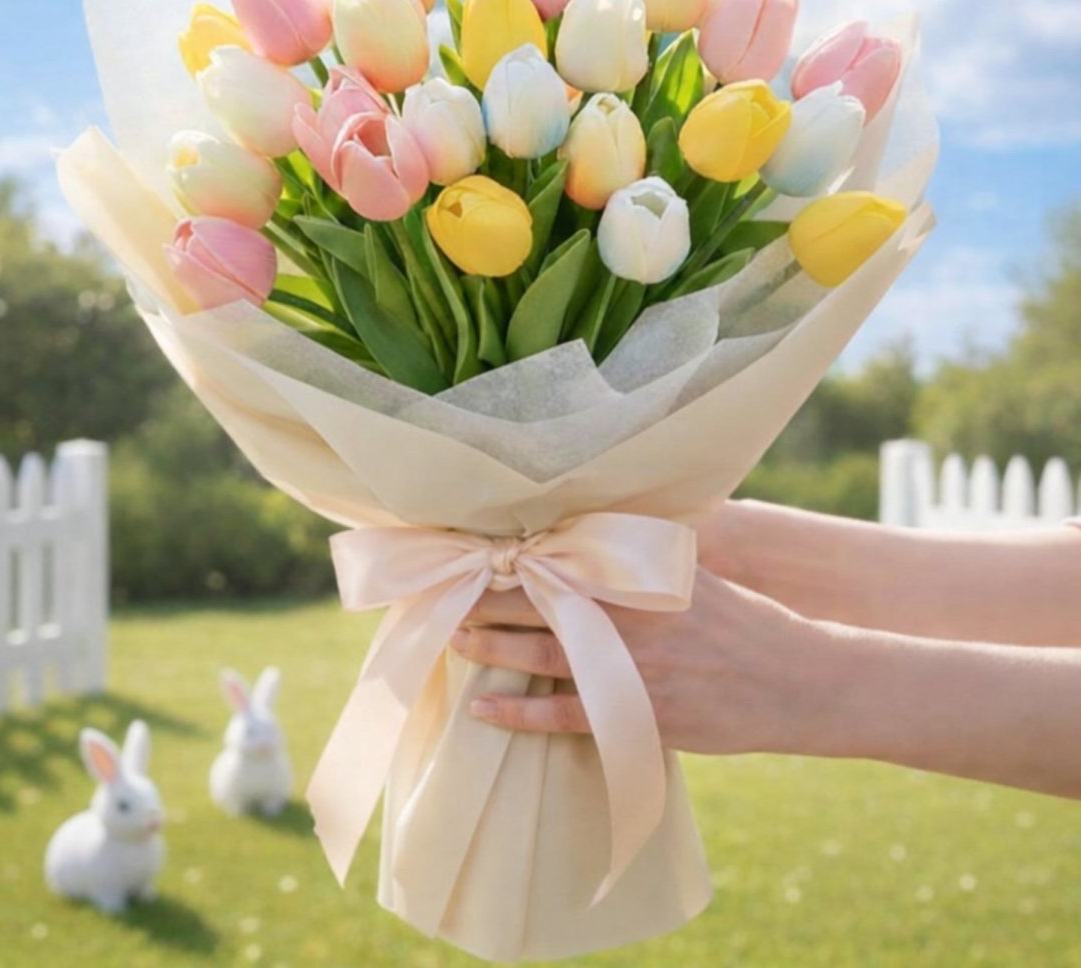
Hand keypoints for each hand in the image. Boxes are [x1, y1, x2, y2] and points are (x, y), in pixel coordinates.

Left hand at [451, 566, 835, 755]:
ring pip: (541, 649)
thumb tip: (596, 526)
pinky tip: (483, 707)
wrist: (797, 681)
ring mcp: (631, 665)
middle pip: (539, 597)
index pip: (559, 553)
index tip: (470, 545)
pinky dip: (518, 709)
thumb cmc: (746, 622)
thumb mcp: (695, 574)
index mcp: (640, 575)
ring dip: (491, 642)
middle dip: (489, 592)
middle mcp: (629, 613)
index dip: (511, 552)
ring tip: (454, 635)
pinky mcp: (636, 714)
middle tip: (445, 588)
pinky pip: (563, 713)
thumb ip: (643, 555)